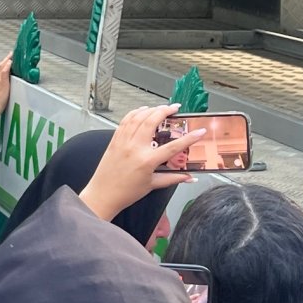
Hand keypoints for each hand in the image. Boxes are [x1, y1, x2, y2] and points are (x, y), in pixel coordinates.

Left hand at [77, 104, 202, 221]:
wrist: (103, 195)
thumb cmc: (126, 192)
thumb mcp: (152, 185)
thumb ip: (173, 178)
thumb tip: (190, 177)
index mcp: (147, 161)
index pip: (173, 147)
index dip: (189, 138)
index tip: (200, 131)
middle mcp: (135, 148)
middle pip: (152, 121)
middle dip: (165, 111)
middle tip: (175, 108)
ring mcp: (123, 142)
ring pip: (138, 117)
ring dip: (150, 109)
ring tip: (161, 108)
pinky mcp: (114, 140)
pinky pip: (125, 121)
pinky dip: (134, 113)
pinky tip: (142, 110)